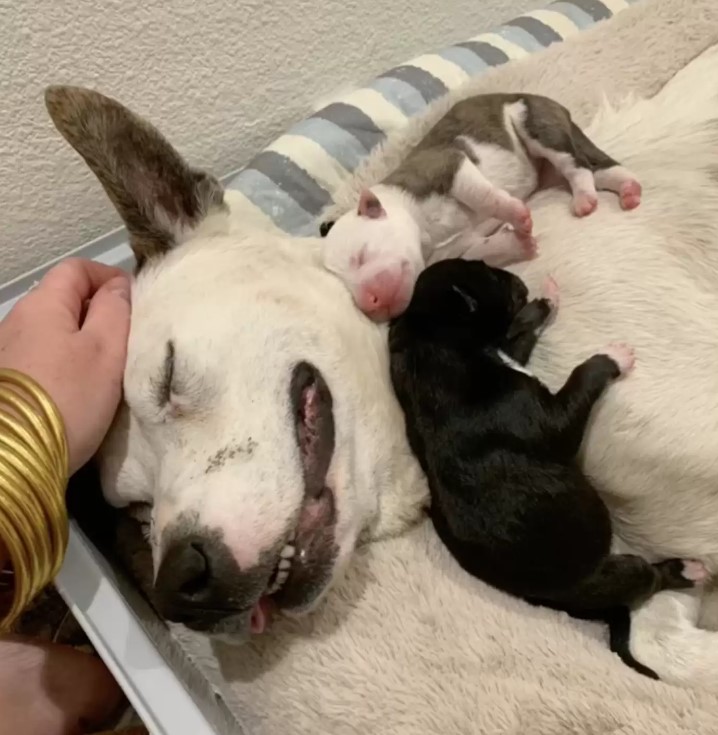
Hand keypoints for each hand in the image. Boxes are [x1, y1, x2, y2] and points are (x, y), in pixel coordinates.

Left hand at [0, 258, 131, 474]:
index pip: (76, 269)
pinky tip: (79, 388)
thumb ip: (115, 311)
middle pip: (61, 300)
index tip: (137, 300)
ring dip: (81, 339)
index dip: (109, 276)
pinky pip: (41, 358)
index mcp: (42, 305)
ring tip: (109, 366)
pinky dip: (64, 362)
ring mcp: (5, 354)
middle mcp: (15, 321)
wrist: (10, 461)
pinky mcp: (4, 383)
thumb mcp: (105, 351)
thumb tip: (118, 288)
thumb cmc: (68, 397)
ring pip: (52, 331)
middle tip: (130, 336)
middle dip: (97, 310)